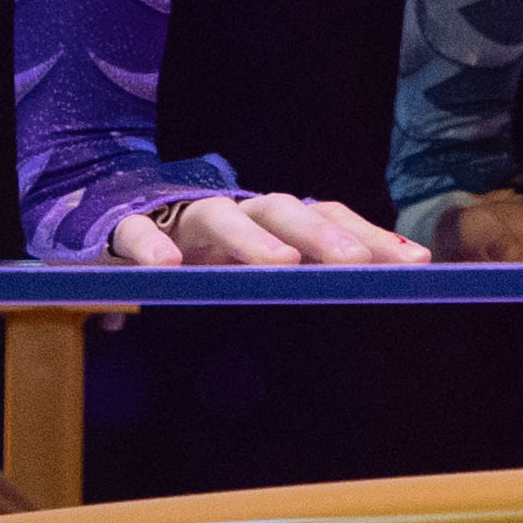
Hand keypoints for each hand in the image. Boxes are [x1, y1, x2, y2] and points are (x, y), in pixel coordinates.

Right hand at [106, 187, 428, 266]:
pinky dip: (151, 246)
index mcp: (266, 222)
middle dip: (323, 235)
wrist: (107, 212)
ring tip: (281, 266)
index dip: (368, 235)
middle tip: (356, 264)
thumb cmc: (192, 253)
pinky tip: (166, 269)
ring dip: (252, 239)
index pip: (325, 217)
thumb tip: (366, 312)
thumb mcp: (244, 270)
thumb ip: (291, 286)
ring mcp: (180, 216)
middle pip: (283, 210)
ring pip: (220, 215)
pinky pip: (137, 230)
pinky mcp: (126, 225)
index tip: (415, 263)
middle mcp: (232, 212)